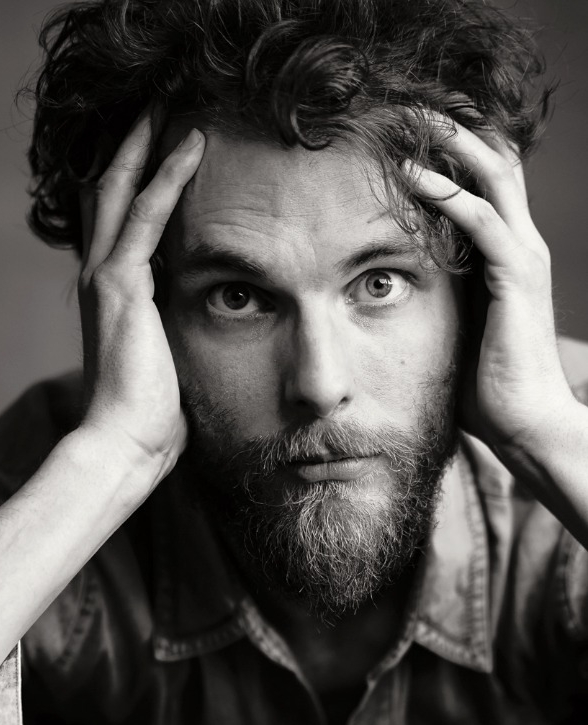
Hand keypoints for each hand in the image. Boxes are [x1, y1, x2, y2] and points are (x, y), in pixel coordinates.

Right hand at [76, 107, 204, 482]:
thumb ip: (170, 329)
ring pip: (119, 188)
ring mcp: (104, 278)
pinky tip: (191, 144)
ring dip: (145, 141)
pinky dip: (168, 176)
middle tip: (155, 101)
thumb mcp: (164, 360)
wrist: (124, 443)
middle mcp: (99, 277)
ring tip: (168, 98)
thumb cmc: (148, 415)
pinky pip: (144, 215)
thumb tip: (202, 325)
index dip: (131, 177)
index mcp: (109, 294)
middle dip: (130, 144)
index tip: (157, 143)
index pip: (115, 220)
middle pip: (106, 190)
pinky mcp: (119, 285)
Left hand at [404, 119, 572, 460]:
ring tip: (404, 118)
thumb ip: (440, 298)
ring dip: (448, 142)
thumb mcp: (457, 328)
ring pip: (491, 174)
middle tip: (402, 106)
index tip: (403, 130)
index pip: (486, 179)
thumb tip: (394, 289)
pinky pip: (480, 219)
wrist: (524, 425)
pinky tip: (408, 174)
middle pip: (493, 159)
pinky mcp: (515, 277)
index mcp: (507, 253)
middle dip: (451, 127)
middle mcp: (521, 243)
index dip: (451, 148)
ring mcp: (522, 256)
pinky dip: (445, 191)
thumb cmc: (487, 386)